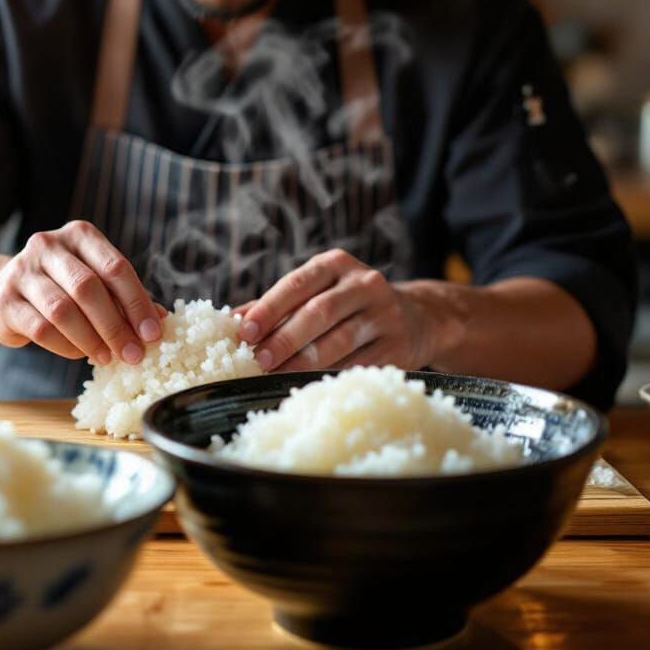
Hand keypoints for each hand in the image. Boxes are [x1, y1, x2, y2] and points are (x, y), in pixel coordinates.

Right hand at [0, 220, 163, 364]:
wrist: (3, 292)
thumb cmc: (61, 287)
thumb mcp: (95, 282)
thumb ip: (125, 297)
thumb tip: (162, 320)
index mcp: (80, 235)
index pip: (115, 267)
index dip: (138, 302)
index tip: (153, 333)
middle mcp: (49, 245)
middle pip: (89, 288)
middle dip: (116, 326)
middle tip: (134, 354)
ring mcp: (21, 270)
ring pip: (63, 310)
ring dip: (91, 339)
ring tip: (109, 358)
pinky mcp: (4, 300)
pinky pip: (41, 329)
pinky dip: (66, 346)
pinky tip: (81, 354)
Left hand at [238, 249, 424, 372]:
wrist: (417, 318)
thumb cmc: (348, 306)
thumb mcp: (317, 292)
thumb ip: (276, 305)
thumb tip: (232, 322)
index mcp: (336, 264)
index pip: (297, 283)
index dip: (269, 308)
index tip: (244, 331)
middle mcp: (364, 283)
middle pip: (318, 312)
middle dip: (284, 338)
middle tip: (258, 359)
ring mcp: (385, 314)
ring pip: (339, 340)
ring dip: (303, 361)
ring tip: (276, 375)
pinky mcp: (398, 346)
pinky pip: (358, 364)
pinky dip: (330, 376)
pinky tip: (307, 385)